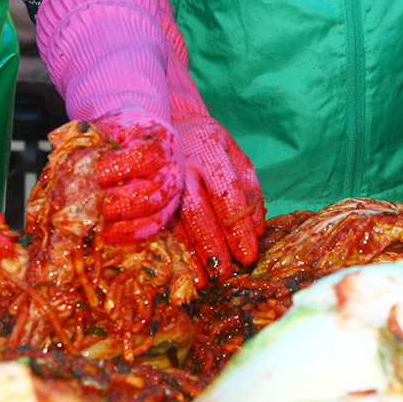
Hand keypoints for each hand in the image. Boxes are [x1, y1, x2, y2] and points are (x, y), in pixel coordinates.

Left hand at [90, 116, 184, 243]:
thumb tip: (70, 168)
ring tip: (92, 223)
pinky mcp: (166, 212)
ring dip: (117, 226)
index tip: (88, 175)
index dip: (113, 169)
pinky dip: (124, 235)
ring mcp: (172, 195)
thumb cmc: (121, 131)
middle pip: (148, 195)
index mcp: (161, 140)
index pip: (140, 158)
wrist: (141, 134)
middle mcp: (172, 169)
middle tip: (85, 207)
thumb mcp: (107, 127)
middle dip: (112, 205)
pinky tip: (101, 232)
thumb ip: (90, 143)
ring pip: (152, 219)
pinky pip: (149, 230)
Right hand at [170, 112, 264, 278]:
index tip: (248, 255)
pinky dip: (169, 248)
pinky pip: (156, 222)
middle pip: (196, 208)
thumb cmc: (207, 144)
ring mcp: (158, 175)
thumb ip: (250, 190)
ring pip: (173, 219)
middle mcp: (182, 162)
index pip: (227, 192)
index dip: (238, 227)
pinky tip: (177, 268)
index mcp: (210, 148)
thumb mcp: (234, 155)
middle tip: (223, 273)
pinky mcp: (144, 188)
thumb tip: (258, 230)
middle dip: (210, 244)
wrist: (167, 122)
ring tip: (200, 280)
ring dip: (187, 252)